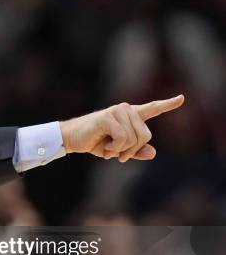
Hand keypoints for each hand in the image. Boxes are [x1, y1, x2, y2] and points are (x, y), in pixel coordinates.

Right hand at [59, 95, 184, 161]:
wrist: (72, 139)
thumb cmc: (95, 142)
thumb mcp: (118, 151)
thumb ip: (136, 152)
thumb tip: (152, 152)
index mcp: (131, 116)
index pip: (153, 108)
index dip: (168, 104)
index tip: (182, 98)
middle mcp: (127, 110)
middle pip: (145, 135)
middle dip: (132, 150)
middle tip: (118, 155)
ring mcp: (118, 111)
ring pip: (133, 138)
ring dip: (121, 151)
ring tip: (109, 149)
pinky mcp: (108, 116)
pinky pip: (122, 138)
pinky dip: (114, 148)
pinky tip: (105, 148)